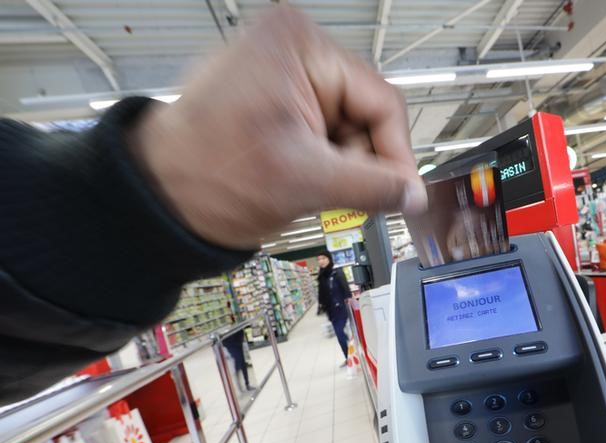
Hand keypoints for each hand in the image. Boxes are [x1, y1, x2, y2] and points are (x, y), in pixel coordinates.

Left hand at [130, 7, 426, 249]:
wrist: (158, 199)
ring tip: (310, 189)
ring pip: (346, 127)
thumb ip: (374, 187)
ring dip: (340, 166)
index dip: (396, 154)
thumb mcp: (306, 182)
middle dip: (360, 161)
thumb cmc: (205, 175)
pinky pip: (322, 132)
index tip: (402, 194)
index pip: (381, 100)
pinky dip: (322, 164)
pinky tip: (300, 181)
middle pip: (364, 113)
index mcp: (300, 46)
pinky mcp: (274, 100)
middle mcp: (293, 51)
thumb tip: (413, 193)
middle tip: (348, 198)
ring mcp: (282, 74)